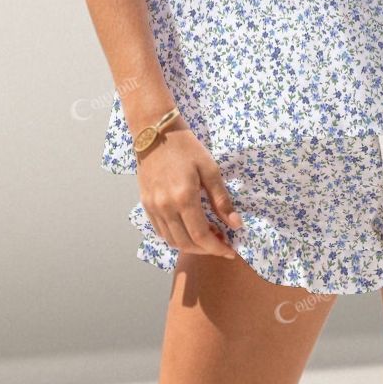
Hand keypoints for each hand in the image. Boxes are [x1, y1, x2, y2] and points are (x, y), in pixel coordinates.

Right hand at [135, 116, 244, 259]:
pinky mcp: (146, 204)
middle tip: (222, 243)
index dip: (217, 248)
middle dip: (206, 249)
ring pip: (172, 240)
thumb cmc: (186, 147)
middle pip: (186, 243)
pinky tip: (189, 229)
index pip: (201, 236)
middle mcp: (165, 207)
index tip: (230, 251)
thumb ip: (222, 200)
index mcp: (184, 197)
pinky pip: (161, 231)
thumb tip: (236, 225)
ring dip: (191, 245)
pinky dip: (176, 237)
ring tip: (208, 236)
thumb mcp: (210, 169)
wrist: (155, 132)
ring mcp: (153, 207)